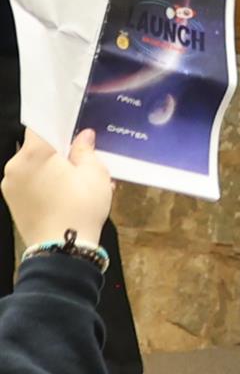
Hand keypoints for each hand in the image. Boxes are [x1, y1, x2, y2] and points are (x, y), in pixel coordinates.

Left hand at [5, 131, 112, 260]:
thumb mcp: (95, 174)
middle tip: (82, 162)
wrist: (63, 248)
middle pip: (36, 148)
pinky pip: (29, 183)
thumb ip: (86, 150)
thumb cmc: (80, 207)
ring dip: (51, 169)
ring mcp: (10, 185)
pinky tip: (65, 196)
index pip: (40, 126)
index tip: (73, 129)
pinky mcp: (12, 202)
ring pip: (33, 167)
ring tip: (77, 183)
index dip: (57, 124)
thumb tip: (83, 136)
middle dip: (58, 152)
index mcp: (34, 154)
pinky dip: (44, 184)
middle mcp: (14, 166)